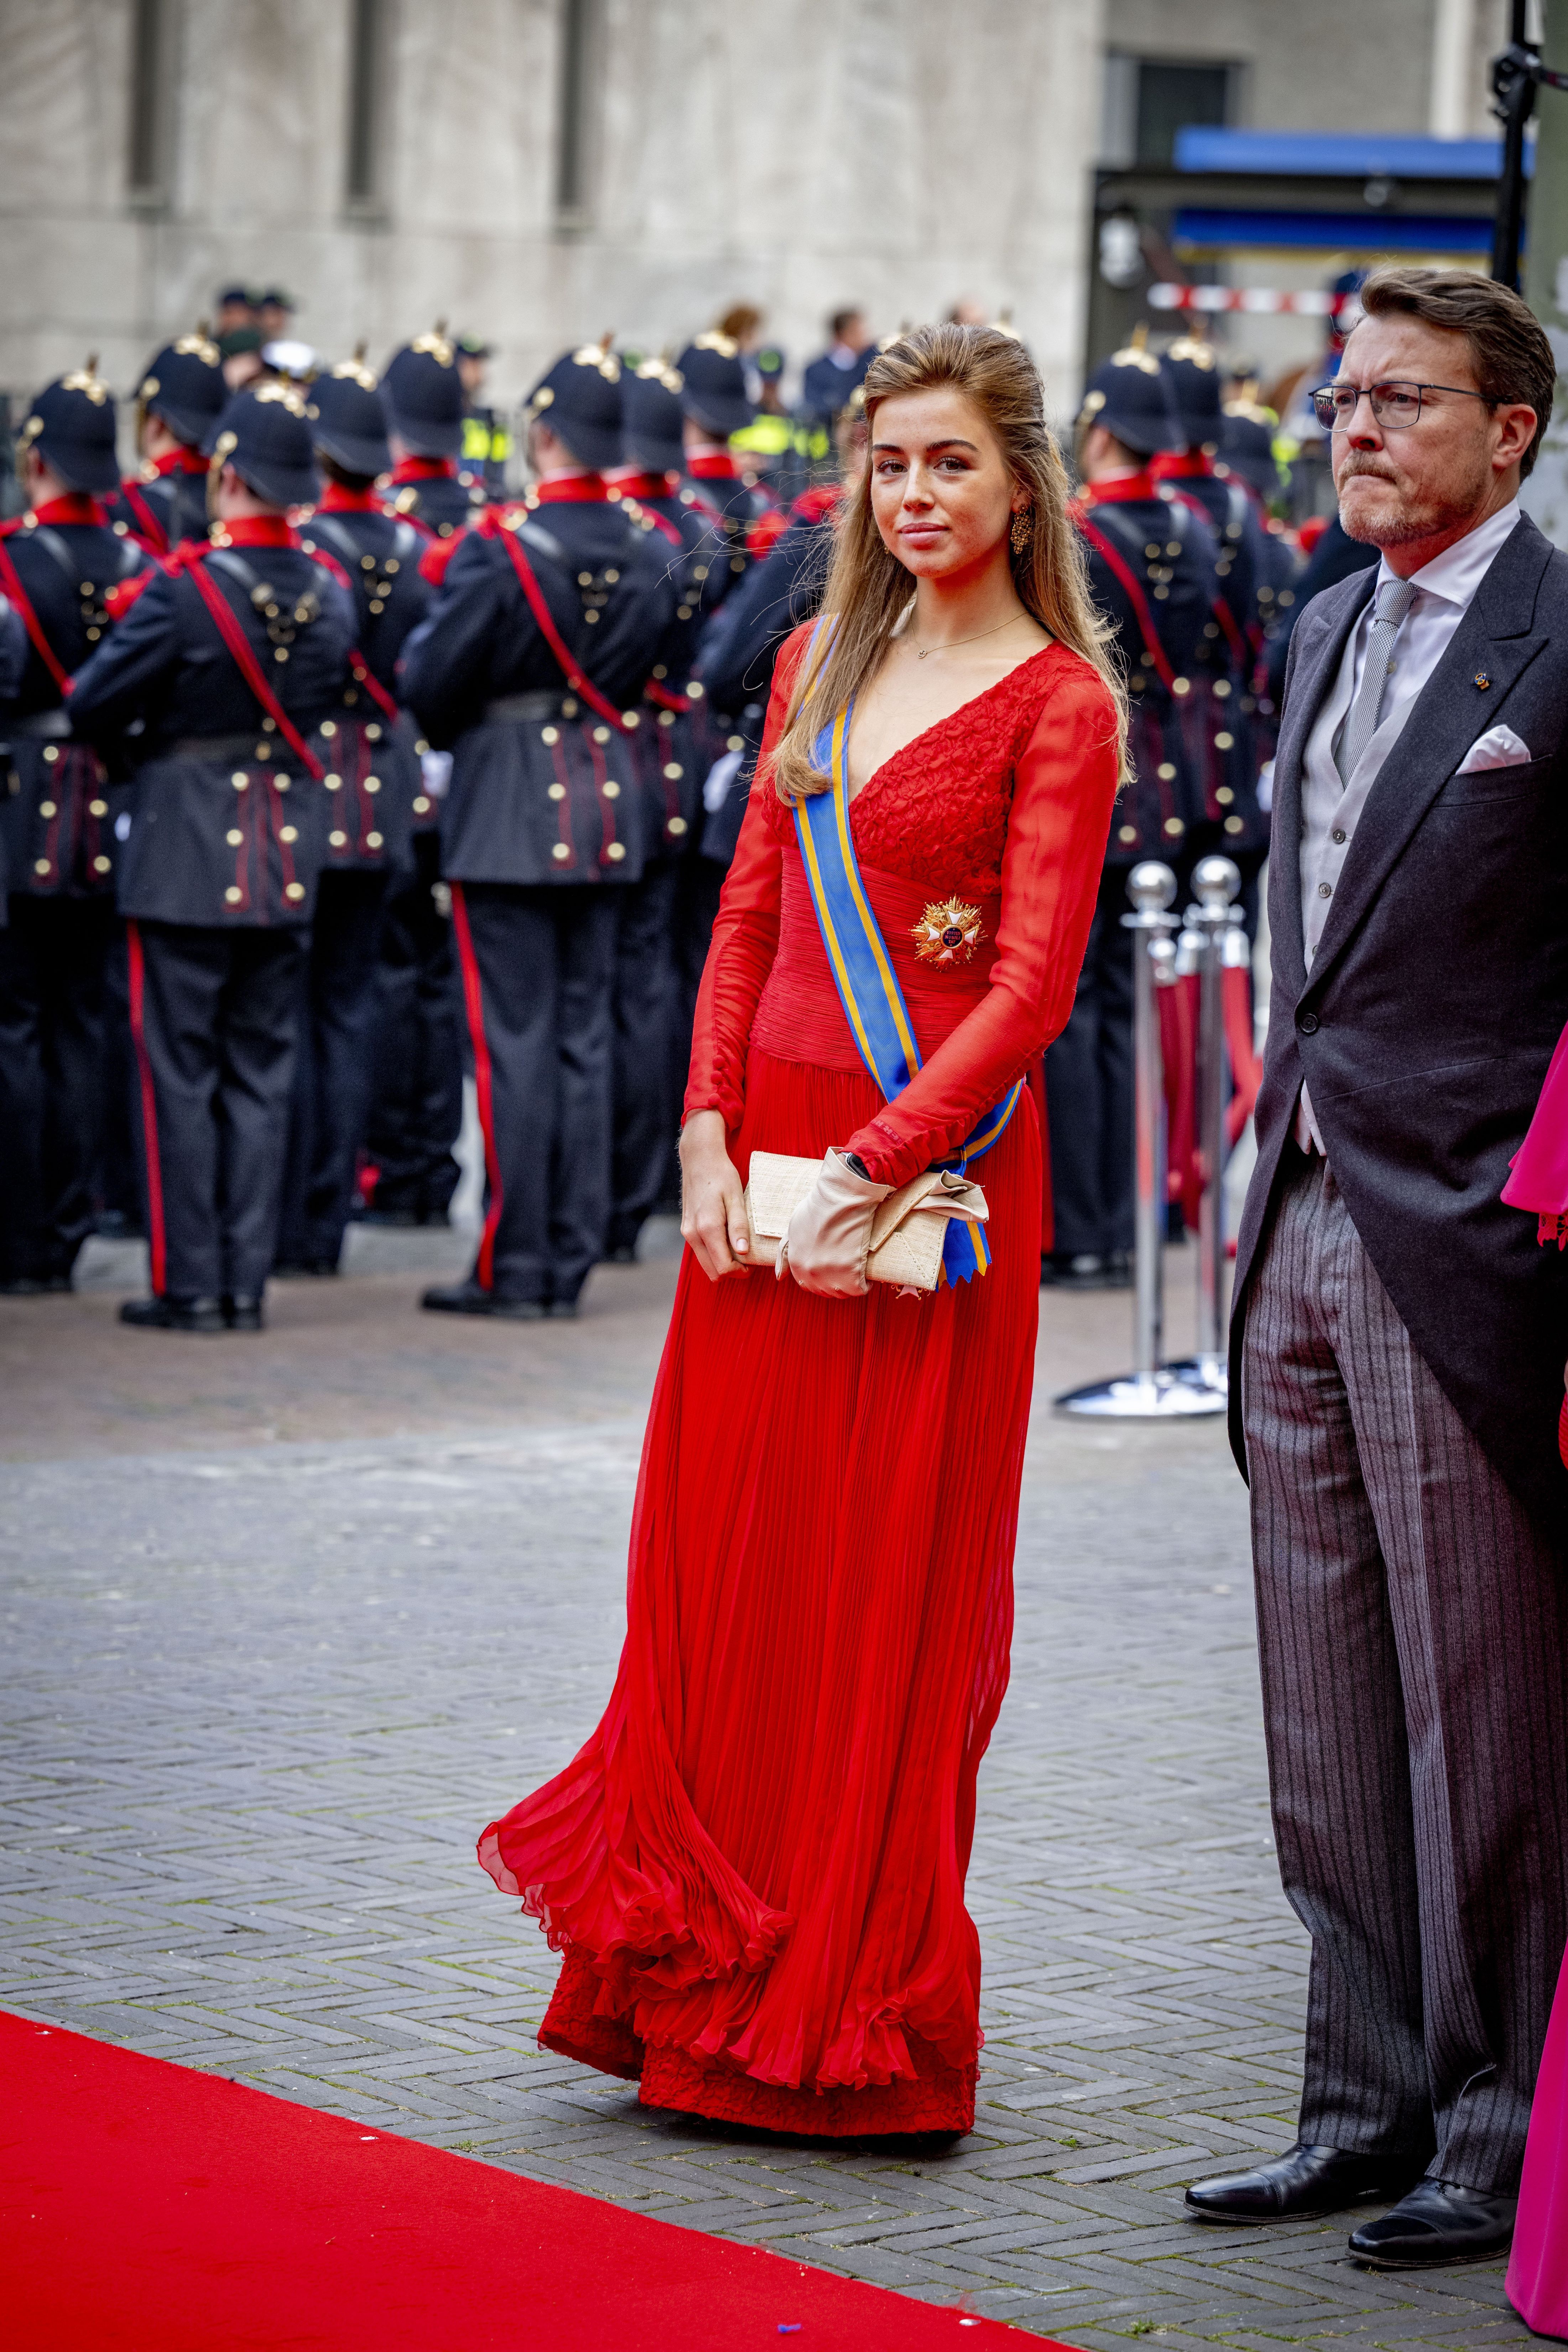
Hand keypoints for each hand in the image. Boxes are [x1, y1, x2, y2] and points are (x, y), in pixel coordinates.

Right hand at [679, 1110, 751, 1280]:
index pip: (723, 1266)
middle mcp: (693, 1234)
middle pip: (713, 1271)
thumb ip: (738, 1226)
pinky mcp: (686, 1229)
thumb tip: (742, 1252)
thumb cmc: (721, 1176)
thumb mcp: (735, 1198)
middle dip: (731, 1271)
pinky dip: (713, 1253)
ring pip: (705, 1264)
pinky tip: (726, 1240)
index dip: (740, 1272)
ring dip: (721, 1263)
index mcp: (707, 1227)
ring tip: (738, 1249)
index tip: (752, 1264)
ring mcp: (687, 1232)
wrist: (699, 1159)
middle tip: (747, 1260)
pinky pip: (700, 1252)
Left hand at [778, 1149, 891, 1297]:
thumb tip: (779, 1277)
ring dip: (850, 1285)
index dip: (819, 1279)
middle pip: (825, 1291)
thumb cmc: (818, 1209)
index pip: (806, 1285)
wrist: (840, 1198)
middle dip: (834, 1283)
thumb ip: (785, 1254)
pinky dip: (865, 1284)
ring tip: (856, 1270)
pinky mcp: (852, 1274)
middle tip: (845, 1269)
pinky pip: (860, 1289)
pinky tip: (866, 1273)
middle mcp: (811, 1273)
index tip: (830, 1270)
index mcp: (796, 1263)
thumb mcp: (792, 1229)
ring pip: (842, 1293)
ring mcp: (831, 1275)